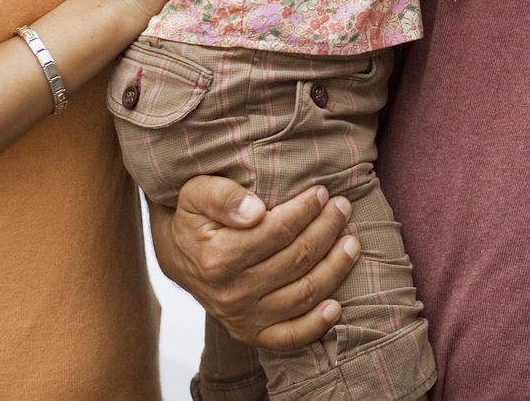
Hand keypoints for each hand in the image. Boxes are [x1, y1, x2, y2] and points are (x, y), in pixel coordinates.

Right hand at [150, 175, 360, 349]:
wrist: (177, 256)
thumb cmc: (193, 219)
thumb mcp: (196, 194)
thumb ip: (223, 196)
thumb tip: (255, 211)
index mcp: (219, 257)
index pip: (278, 231)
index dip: (306, 210)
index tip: (321, 192)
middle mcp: (232, 293)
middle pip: (296, 260)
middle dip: (327, 229)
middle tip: (341, 208)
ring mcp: (243, 317)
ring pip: (302, 294)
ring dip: (334, 268)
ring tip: (351, 242)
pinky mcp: (251, 334)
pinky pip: (290, 337)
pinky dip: (317, 325)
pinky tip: (336, 306)